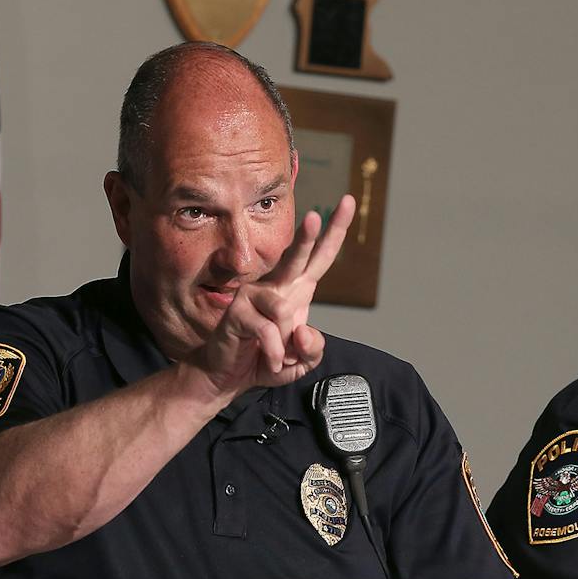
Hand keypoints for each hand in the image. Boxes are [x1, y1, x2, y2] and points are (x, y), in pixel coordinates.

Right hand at [191, 194, 355, 395]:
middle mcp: (276, 285)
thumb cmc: (267, 359)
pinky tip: (268, 361)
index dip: (335, 230)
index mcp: (297, 289)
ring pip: (284, 312)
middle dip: (307, 237)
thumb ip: (313, 349)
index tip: (347, 201)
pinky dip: (275, 355)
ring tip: (275, 355)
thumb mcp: (302, 360)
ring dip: (286, 346)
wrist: (230, 377)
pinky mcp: (238, 311)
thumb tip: (302, 330)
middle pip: (296, 257)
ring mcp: (254, 295)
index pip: (320, 256)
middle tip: (314, 216)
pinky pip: (268, 333)